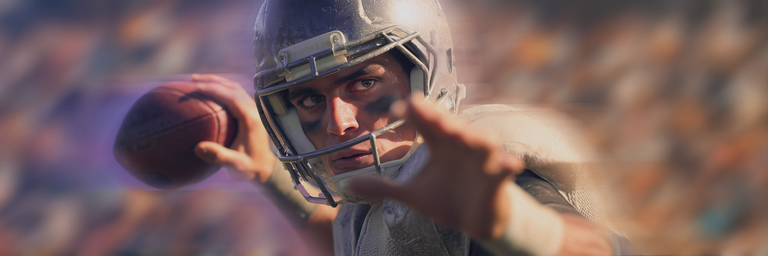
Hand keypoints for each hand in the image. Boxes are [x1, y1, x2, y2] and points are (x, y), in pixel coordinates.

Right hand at [191, 74, 275, 182]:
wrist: (265, 168)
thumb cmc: (251, 167)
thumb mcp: (236, 165)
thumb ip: (219, 156)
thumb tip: (198, 148)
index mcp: (251, 119)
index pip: (232, 97)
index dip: (215, 89)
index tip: (196, 87)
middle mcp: (254, 110)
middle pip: (233, 88)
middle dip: (213, 81)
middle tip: (192, 80)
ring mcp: (253, 109)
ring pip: (235, 89)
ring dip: (217, 82)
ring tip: (197, 81)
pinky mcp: (250, 112)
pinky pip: (235, 95)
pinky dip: (221, 90)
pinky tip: (207, 94)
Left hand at [349, 96, 524, 239]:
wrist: (475, 222)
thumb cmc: (445, 199)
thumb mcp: (411, 195)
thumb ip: (382, 187)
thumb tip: (347, 184)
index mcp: (440, 144)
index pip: (425, 122)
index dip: (413, 113)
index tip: (395, 108)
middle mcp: (461, 146)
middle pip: (452, 124)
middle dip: (438, 116)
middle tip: (420, 108)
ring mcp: (481, 161)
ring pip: (482, 140)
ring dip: (472, 134)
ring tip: (457, 132)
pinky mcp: (498, 179)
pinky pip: (505, 168)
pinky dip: (507, 164)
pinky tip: (508, 163)